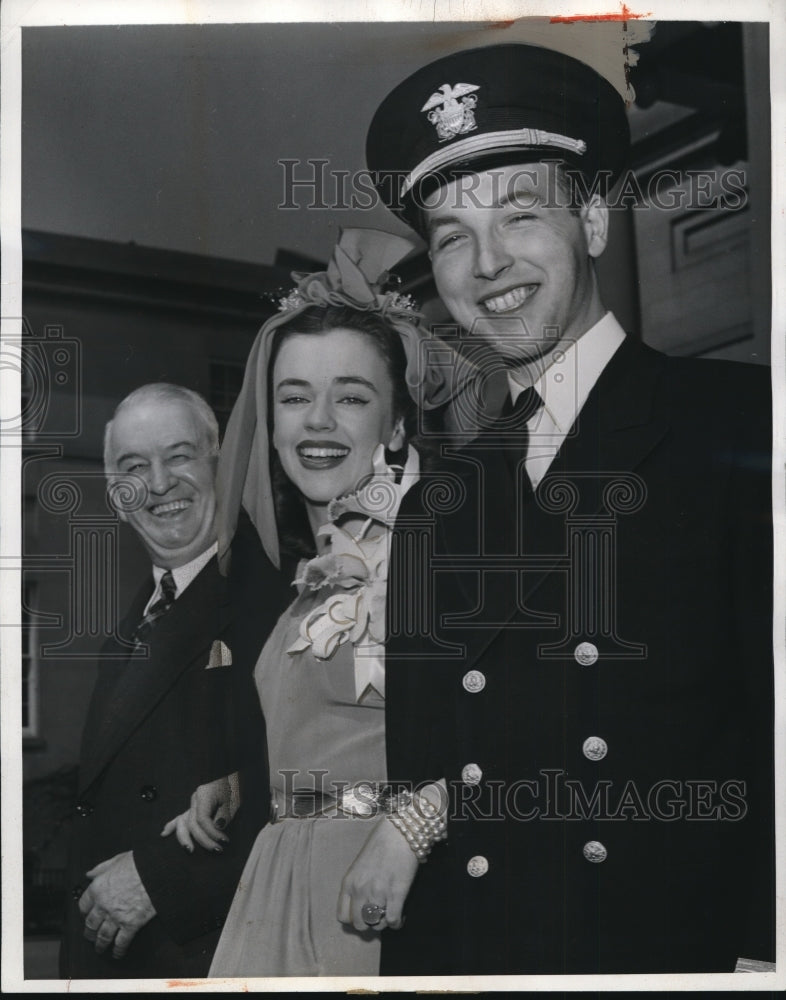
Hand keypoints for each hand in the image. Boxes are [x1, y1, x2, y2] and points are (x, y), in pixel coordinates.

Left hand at [78, 851, 155, 958]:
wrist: (157, 871)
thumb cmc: (139, 863)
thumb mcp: (118, 859)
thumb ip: (101, 868)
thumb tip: (89, 874)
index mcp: (98, 888)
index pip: (83, 905)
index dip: (84, 911)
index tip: (86, 914)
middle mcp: (104, 905)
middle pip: (91, 924)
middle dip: (89, 932)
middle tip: (90, 936)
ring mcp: (116, 917)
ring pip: (103, 936)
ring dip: (100, 945)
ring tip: (100, 949)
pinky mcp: (131, 925)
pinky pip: (121, 942)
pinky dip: (118, 950)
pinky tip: (117, 953)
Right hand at [160, 773, 238, 851]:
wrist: (229, 774)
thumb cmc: (232, 786)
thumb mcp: (233, 799)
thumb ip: (225, 814)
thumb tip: (217, 827)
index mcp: (203, 796)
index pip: (202, 819)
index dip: (211, 832)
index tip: (223, 840)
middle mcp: (195, 800)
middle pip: (192, 823)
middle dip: (203, 839)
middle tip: (216, 849)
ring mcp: (192, 803)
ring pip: (182, 822)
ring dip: (184, 837)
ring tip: (188, 848)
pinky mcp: (193, 807)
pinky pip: (180, 817)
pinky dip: (172, 825)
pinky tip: (164, 834)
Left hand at [337, 817, 419, 932]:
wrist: (400, 831)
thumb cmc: (381, 842)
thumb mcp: (360, 864)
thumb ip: (358, 883)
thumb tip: (363, 902)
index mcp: (349, 882)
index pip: (343, 916)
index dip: (354, 918)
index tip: (363, 914)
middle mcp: (360, 890)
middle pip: (360, 924)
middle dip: (369, 922)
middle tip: (378, 915)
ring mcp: (378, 893)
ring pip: (377, 925)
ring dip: (384, 922)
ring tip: (390, 914)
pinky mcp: (396, 894)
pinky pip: (393, 921)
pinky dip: (397, 923)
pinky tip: (400, 916)